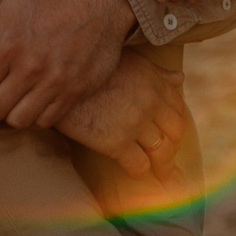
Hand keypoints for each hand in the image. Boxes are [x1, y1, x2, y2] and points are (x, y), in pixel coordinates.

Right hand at [56, 51, 188, 178]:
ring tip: (161, 175)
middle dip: (174, 146)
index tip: (172, 132)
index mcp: (152, 80)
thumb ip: (154, 72)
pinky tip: (136, 174)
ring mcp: (135, 123)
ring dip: (163, 166)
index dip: (177, 122)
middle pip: (175, 131)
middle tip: (168, 158)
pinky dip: (140, 172)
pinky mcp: (117, 142)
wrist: (56, 79)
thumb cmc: (87, 65)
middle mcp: (150, 102)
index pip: (177, 106)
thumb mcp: (126, 60)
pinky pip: (138, 164)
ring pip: (162, 151)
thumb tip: (179, 78)